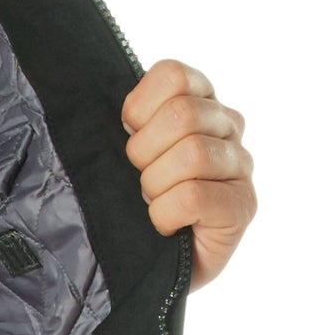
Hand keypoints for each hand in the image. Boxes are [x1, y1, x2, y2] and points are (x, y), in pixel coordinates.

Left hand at [121, 59, 255, 289]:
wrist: (147, 260)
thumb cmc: (132, 194)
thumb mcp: (124, 145)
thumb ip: (128, 116)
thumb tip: (92, 96)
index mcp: (199, 98)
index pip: (173, 74)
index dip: (139, 108)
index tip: (129, 134)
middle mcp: (228, 125)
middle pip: (181, 114)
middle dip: (143, 152)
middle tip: (139, 177)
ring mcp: (240, 166)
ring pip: (192, 154)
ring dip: (155, 184)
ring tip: (153, 201)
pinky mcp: (243, 205)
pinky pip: (195, 195)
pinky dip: (166, 213)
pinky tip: (166, 223)